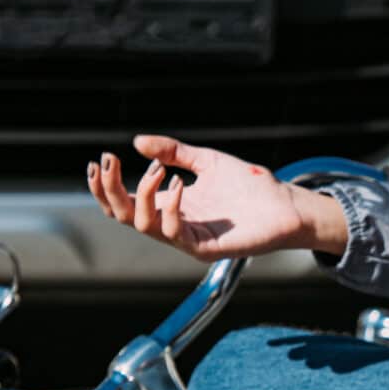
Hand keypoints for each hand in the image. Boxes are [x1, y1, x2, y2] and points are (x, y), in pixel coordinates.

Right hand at [83, 134, 348, 262]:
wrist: (287, 204)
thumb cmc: (250, 186)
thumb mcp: (206, 161)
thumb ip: (173, 152)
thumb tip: (137, 142)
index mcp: (169, 205)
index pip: (124, 202)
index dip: (106, 185)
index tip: (102, 159)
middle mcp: (173, 223)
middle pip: (124, 215)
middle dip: (110, 190)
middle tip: (110, 163)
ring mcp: (187, 238)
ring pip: (144, 225)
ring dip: (142, 194)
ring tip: (157, 169)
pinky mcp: (205, 247)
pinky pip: (174, 233)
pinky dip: (170, 207)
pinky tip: (180, 184)